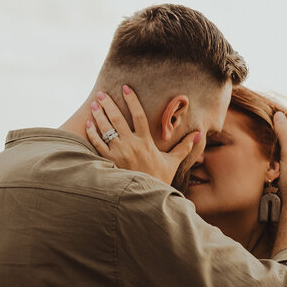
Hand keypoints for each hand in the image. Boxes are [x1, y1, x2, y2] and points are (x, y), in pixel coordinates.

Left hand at [85, 86, 204, 184]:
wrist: (146, 198)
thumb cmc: (159, 179)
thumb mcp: (172, 162)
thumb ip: (184, 147)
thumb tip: (198, 135)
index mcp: (145, 142)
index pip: (138, 115)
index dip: (132, 100)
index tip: (126, 88)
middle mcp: (131, 145)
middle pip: (117, 119)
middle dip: (109, 105)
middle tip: (102, 94)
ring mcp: (118, 153)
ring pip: (105, 130)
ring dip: (99, 116)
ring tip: (94, 104)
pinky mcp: (109, 162)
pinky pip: (97, 145)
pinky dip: (92, 134)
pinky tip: (88, 124)